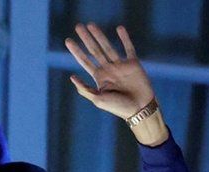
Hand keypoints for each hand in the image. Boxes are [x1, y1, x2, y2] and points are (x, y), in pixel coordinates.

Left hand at [65, 23, 167, 145]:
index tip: (68, 41)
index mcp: (100, 78)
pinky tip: (119, 28)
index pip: (85, 61)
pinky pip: (129, 48)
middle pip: (95, 51)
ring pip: (108, 47)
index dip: (76, 51)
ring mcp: (121, 66)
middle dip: (86, 39)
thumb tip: (71, 77)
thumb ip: (85, 89)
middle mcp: (109, 69)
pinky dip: (125, 38)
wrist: (140, 109)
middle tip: (78, 26)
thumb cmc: (118, 108)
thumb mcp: (98, 100)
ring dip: (99, 36)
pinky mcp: (134, 64)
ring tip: (91, 24)